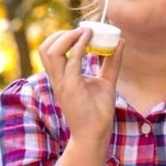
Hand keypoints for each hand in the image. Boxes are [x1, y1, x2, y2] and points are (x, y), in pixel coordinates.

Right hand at [38, 27, 123, 143]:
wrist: (95, 134)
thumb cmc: (98, 111)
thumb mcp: (106, 81)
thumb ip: (111, 61)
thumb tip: (120, 41)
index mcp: (61, 76)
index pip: (50, 50)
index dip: (62, 37)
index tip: (83, 31)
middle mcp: (58, 78)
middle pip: (44, 48)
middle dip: (61, 34)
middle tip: (83, 31)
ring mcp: (62, 82)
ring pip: (50, 51)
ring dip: (67, 37)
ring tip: (85, 32)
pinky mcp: (71, 87)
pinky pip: (72, 61)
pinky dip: (79, 46)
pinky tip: (90, 39)